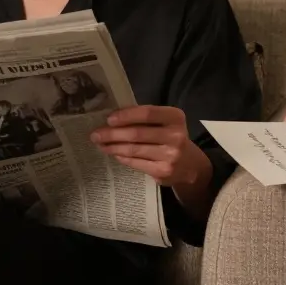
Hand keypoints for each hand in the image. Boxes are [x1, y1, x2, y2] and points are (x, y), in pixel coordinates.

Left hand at [90, 106, 211, 188]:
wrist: (190, 165)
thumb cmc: (171, 137)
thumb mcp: (166, 122)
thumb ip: (146, 118)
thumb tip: (113, 117)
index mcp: (175, 118)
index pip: (147, 113)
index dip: (126, 115)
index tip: (109, 119)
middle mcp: (176, 136)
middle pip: (137, 133)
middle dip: (112, 134)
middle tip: (95, 134)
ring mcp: (170, 156)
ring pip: (134, 149)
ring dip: (113, 146)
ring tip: (100, 144)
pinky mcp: (163, 171)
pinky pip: (136, 162)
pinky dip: (122, 157)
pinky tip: (114, 153)